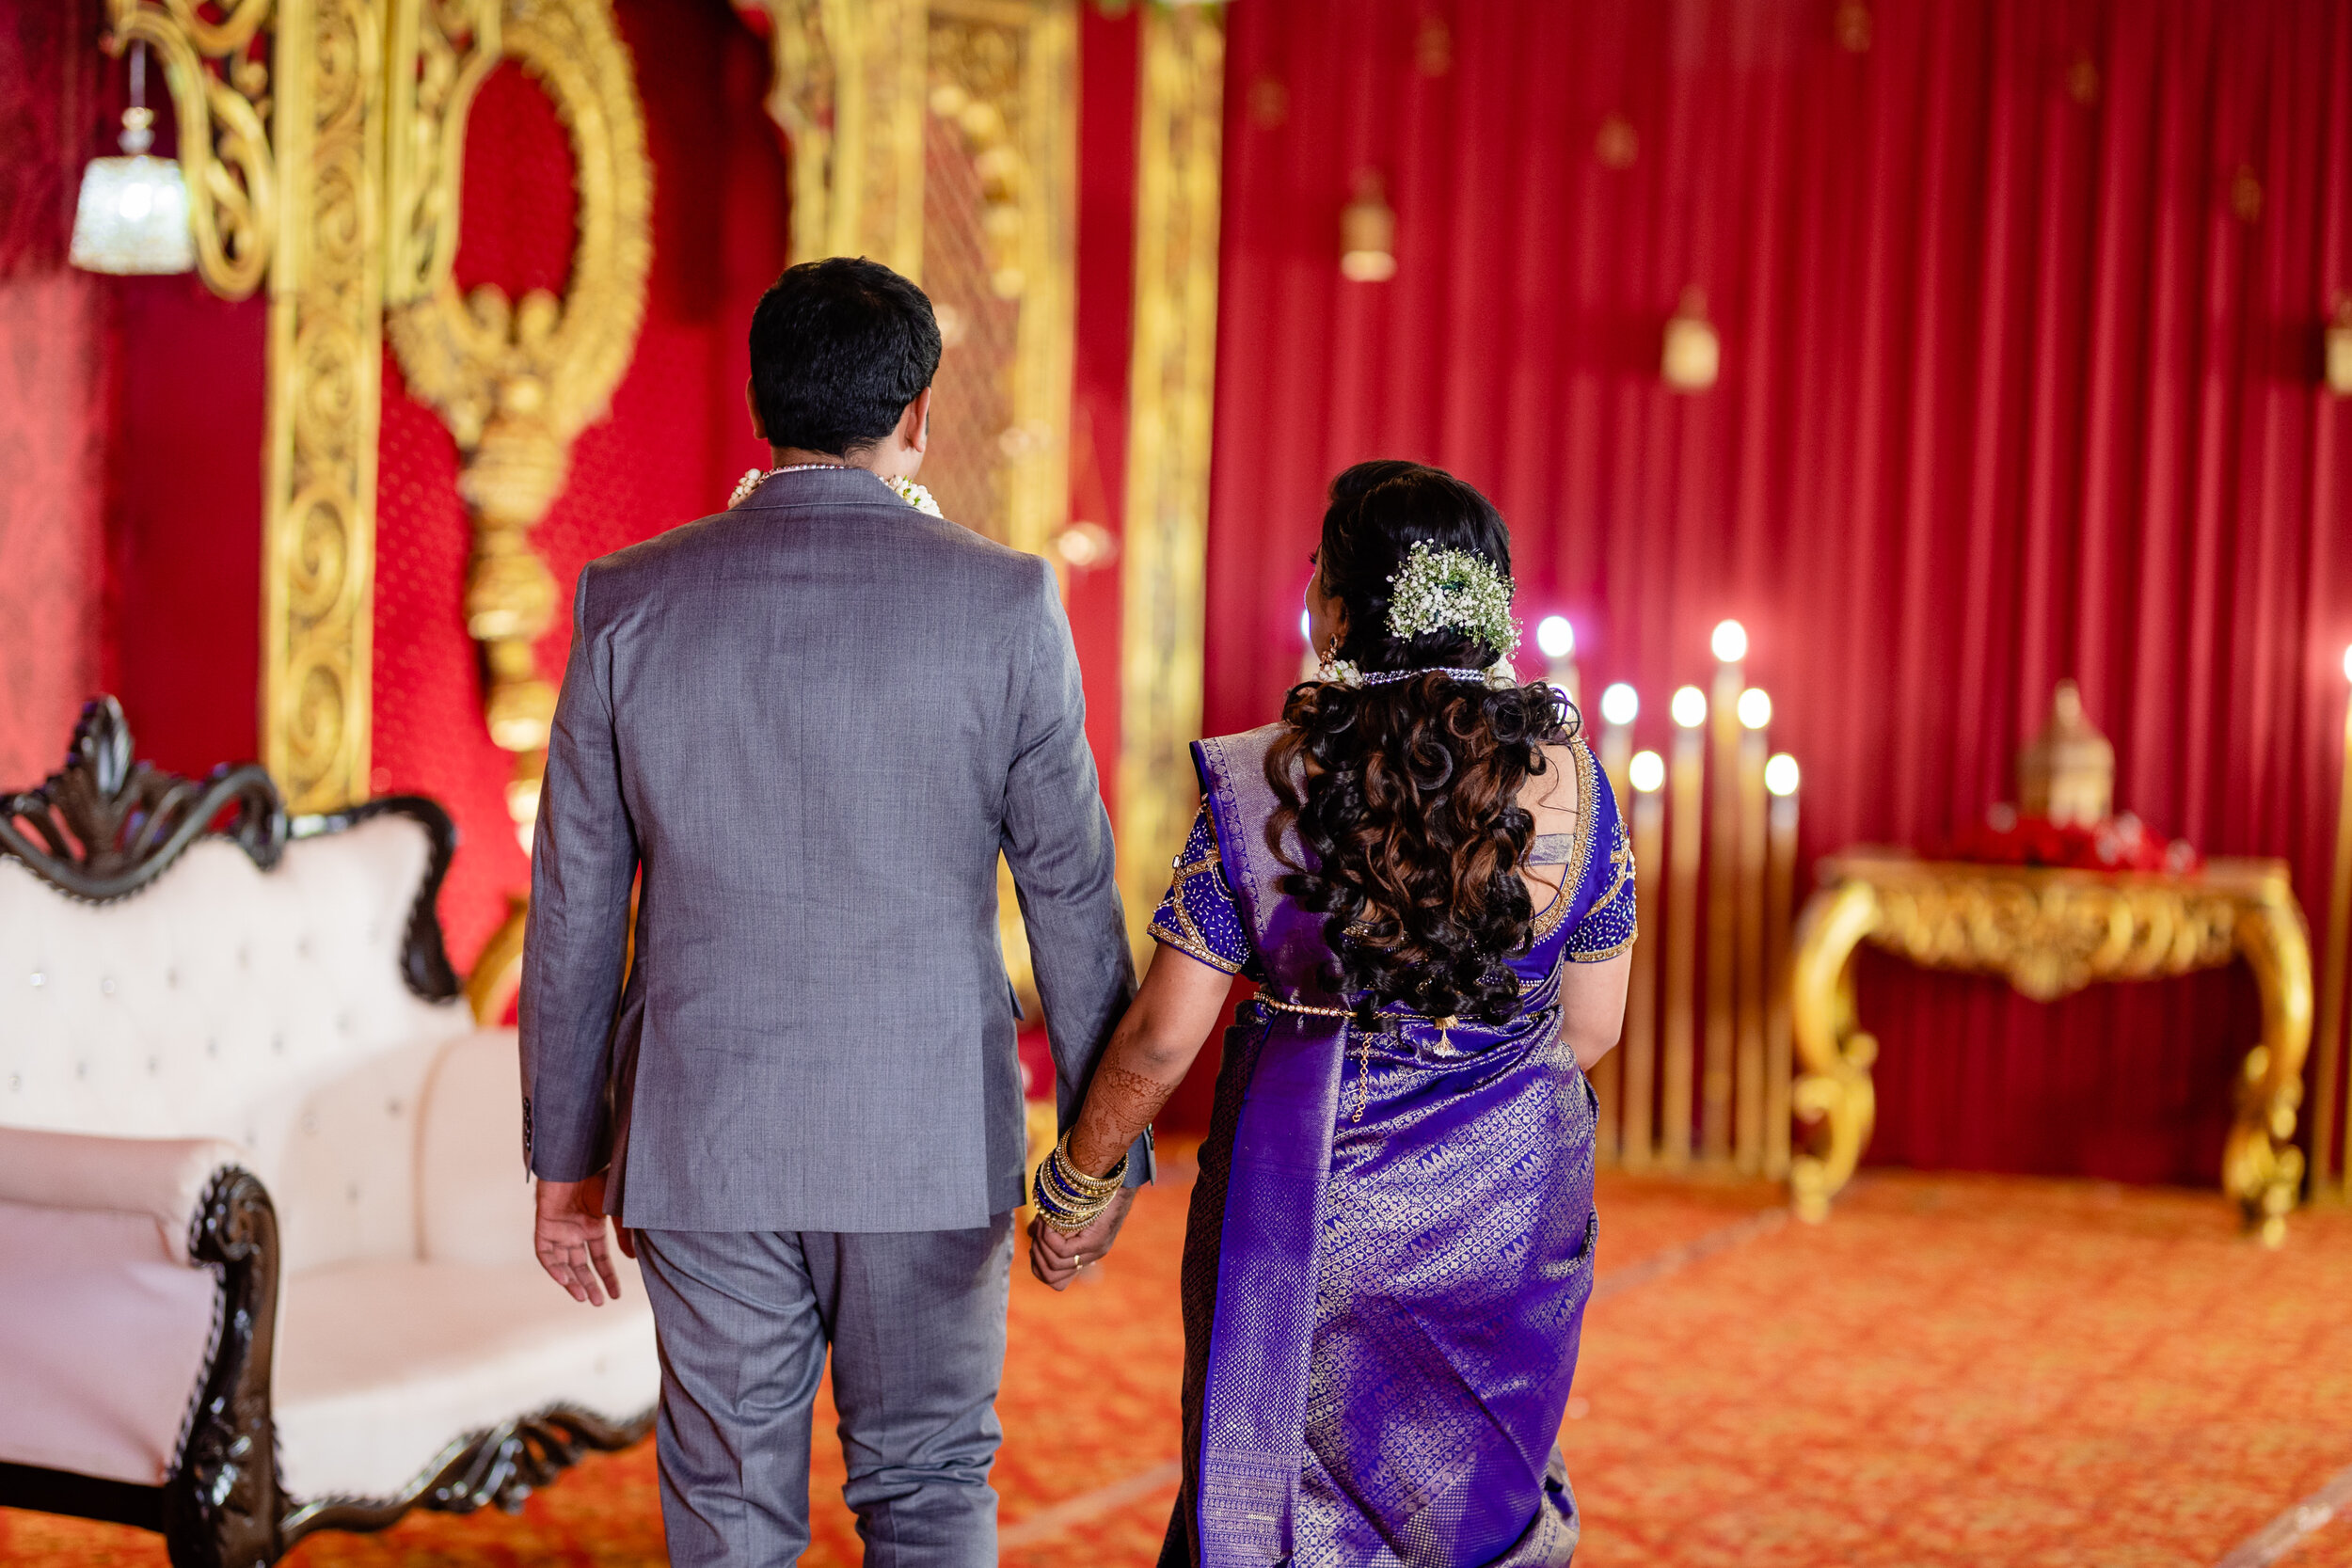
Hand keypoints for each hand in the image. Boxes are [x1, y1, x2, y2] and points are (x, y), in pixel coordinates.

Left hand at [534, 1174, 631, 1304]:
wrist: (577, 1162)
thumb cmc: (601, 1180)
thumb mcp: (619, 1210)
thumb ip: (626, 1234)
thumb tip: (633, 1258)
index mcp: (593, 1227)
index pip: (600, 1258)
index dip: (608, 1277)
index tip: (616, 1295)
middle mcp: (576, 1231)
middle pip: (581, 1266)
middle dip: (590, 1285)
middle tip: (598, 1303)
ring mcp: (559, 1230)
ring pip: (563, 1263)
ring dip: (572, 1281)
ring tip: (583, 1297)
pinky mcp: (544, 1226)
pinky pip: (546, 1254)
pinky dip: (554, 1268)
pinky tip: (565, 1280)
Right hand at [1028, 1187, 1135, 1291]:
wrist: (1111, 1175)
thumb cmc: (1086, 1190)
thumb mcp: (1064, 1212)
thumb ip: (1049, 1226)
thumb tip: (1030, 1235)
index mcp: (1085, 1253)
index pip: (1057, 1283)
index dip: (1039, 1268)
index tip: (1034, 1247)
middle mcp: (1091, 1256)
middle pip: (1053, 1278)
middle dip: (1037, 1257)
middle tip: (1035, 1234)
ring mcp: (1095, 1251)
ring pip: (1056, 1264)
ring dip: (1041, 1244)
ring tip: (1040, 1224)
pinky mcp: (1095, 1241)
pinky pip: (1063, 1250)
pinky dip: (1048, 1237)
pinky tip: (1046, 1222)